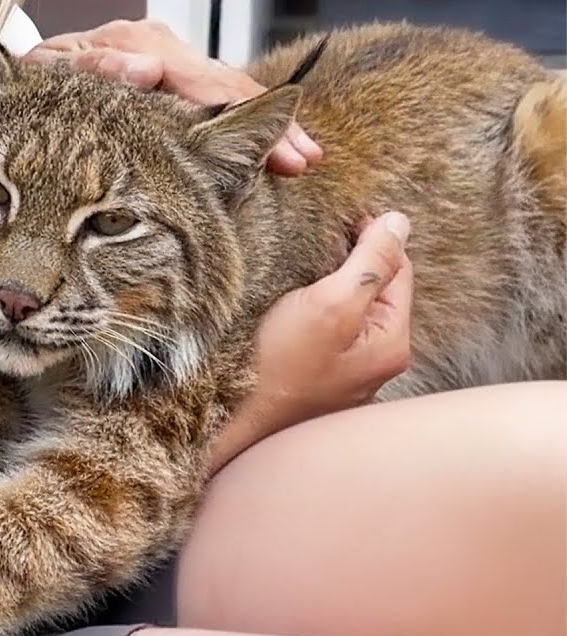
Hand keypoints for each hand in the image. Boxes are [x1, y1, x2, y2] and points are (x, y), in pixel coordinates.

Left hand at [22, 19, 321, 174]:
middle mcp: (155, 48)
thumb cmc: (34, 89)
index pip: (194, 76)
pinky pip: (220, 103)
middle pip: (222, 82)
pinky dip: (252, 125)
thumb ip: (89, 70)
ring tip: (301, 159)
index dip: (230, 106)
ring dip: (270, 126)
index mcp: (128, 44)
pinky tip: (281, 148)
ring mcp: (168, 64)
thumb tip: (146, 70)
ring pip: (228, 92)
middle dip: (267, 121)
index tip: (260, 135)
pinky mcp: (174, 85)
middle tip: (300, 158)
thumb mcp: (45, 78)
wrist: (27, 86)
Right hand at [211, 212, 413, 471]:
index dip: (373, 236)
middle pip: (374, 290)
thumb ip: (370, 262)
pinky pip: (325, 330)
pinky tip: (288, 305)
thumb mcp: (330, 302)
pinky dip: (312, 309)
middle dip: (351, 260)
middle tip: (316, 236)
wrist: (234, 421)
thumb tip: (401, 222)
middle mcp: (376, 361)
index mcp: (392, 342)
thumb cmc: (279, 366)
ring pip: (348, 310)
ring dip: (329, 284)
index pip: (399, 270)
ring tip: (300, 266)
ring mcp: (346, 373)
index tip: (340, 215)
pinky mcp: (315, 377)